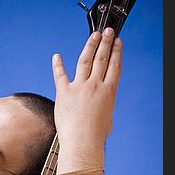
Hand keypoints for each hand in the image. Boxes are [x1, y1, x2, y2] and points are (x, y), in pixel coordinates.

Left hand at [52, 27, 122, 173]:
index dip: (117, 52)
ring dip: (90, 46)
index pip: (115, 66)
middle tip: (107, 31)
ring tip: (93, 36)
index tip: (118, 42)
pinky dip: (58, 65)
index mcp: (109, 92)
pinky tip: (57, 56)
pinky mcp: (64, 93)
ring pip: (85, 61)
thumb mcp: (107, 119)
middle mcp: (95, 86)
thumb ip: (103, 108)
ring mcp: (79, 88)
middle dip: (106, 42)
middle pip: (102, 58)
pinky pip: (60, 75)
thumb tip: (99, 109)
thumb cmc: (95, 136)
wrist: (82, 142)